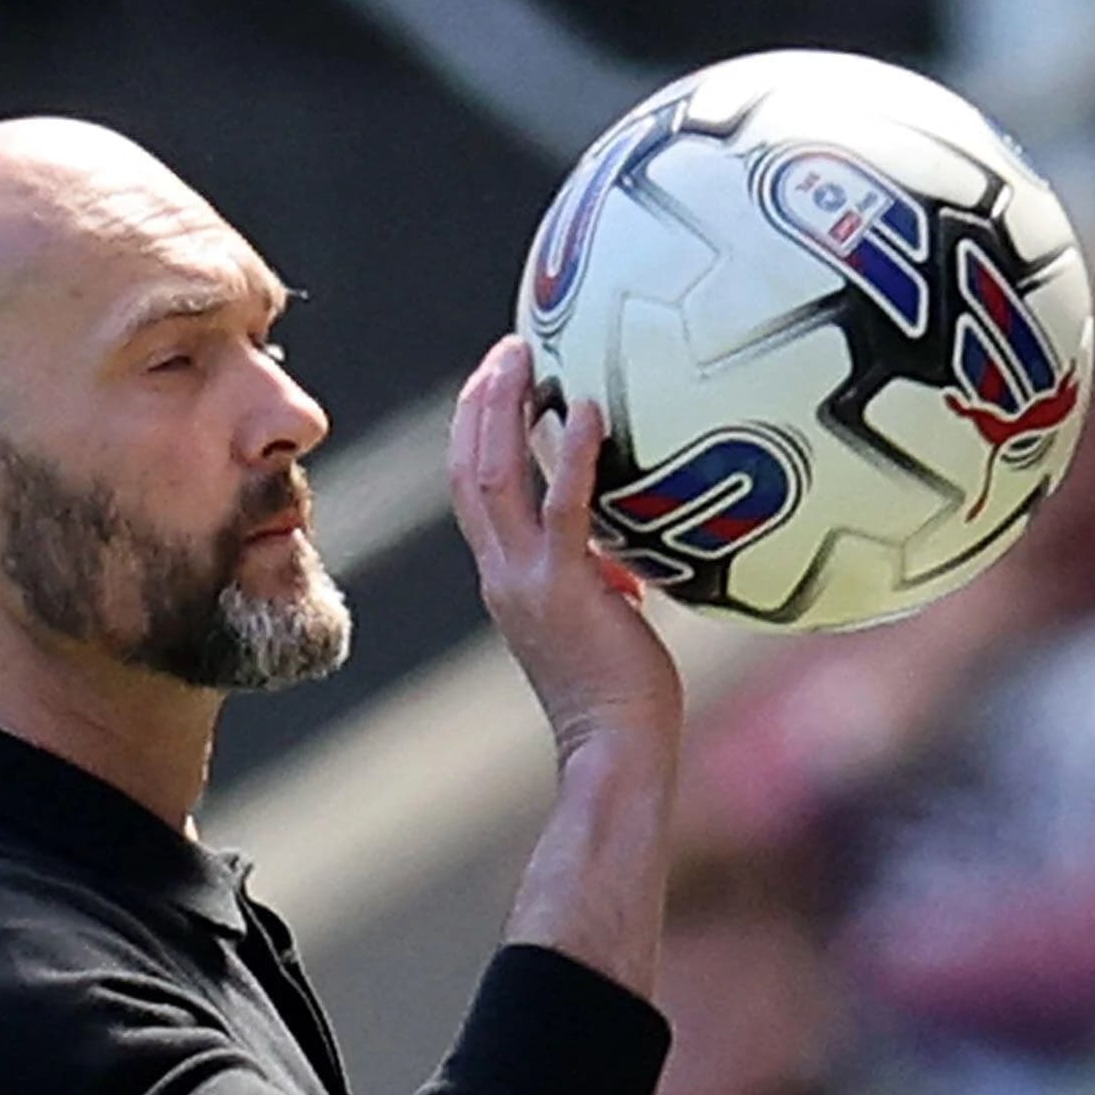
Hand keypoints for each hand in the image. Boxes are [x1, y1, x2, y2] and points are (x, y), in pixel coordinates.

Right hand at [449, 336, 683, 766]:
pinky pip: (562, 508)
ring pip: (493, 476)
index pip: (472, 489)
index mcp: (504, 578)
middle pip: (468, 468)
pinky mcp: (564, 587)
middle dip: (480, 401)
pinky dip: (567, 455)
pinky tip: (588, 409)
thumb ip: (601, 581)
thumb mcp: (603, 621)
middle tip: (508, 347)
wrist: (615, 748)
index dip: (475, 429)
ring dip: (505, 408)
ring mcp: (526, 579)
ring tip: (526, 355)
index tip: (496, 379)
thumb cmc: (623, 697)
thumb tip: (626, 558)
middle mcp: (501, 572)